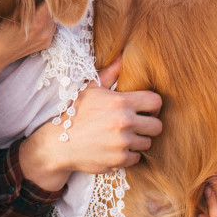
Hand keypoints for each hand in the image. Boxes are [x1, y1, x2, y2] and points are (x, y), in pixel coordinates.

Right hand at [0, 1, 54, 74]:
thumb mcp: (8, 13)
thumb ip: (26, 2)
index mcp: (36, 23)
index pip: (52, 2)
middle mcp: (45, 33)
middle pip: (55, 10)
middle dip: (50, 1)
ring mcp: (46, 40)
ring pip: (54, 19)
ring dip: (49, 11)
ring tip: (38, 4)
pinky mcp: (44, 44)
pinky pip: (51, 27)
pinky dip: (47, 20)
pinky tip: (37, 16)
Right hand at [20, 57, 162, 188]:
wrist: (59, 143)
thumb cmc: (75, 113)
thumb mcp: (91, 90)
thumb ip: (110, 74)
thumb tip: (122, 56)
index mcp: (120, 102)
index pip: (156, 102)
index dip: (153, 106)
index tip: (146, 110)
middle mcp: (124, 121)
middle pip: (157, 126)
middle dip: (148, 126)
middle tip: (137, 126)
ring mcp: (122, 142)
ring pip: (147, 143)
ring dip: (137, 141)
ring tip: (122, 137)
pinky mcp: (119, 159)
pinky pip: (136, 157)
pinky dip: (128, 155)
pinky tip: (114, 148)